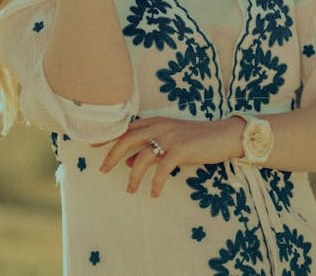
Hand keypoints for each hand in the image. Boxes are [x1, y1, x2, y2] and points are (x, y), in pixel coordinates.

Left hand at [98, 116, 244, 197]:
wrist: (222, 135)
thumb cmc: (196, 140)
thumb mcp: (171, 141)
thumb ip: (151, 148)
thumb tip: (129, 163)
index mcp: (156, 121)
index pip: (127, 127)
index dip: (109, 136)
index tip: (93, 145)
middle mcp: (160, 126)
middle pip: (128, 139)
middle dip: (112, 154)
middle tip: (102, 170)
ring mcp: (170, 136)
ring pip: (142, 157)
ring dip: (133, 176)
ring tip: (129, 190)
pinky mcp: (181, 149)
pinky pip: (162, 169)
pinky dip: (155, 183)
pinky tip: (154, 194)